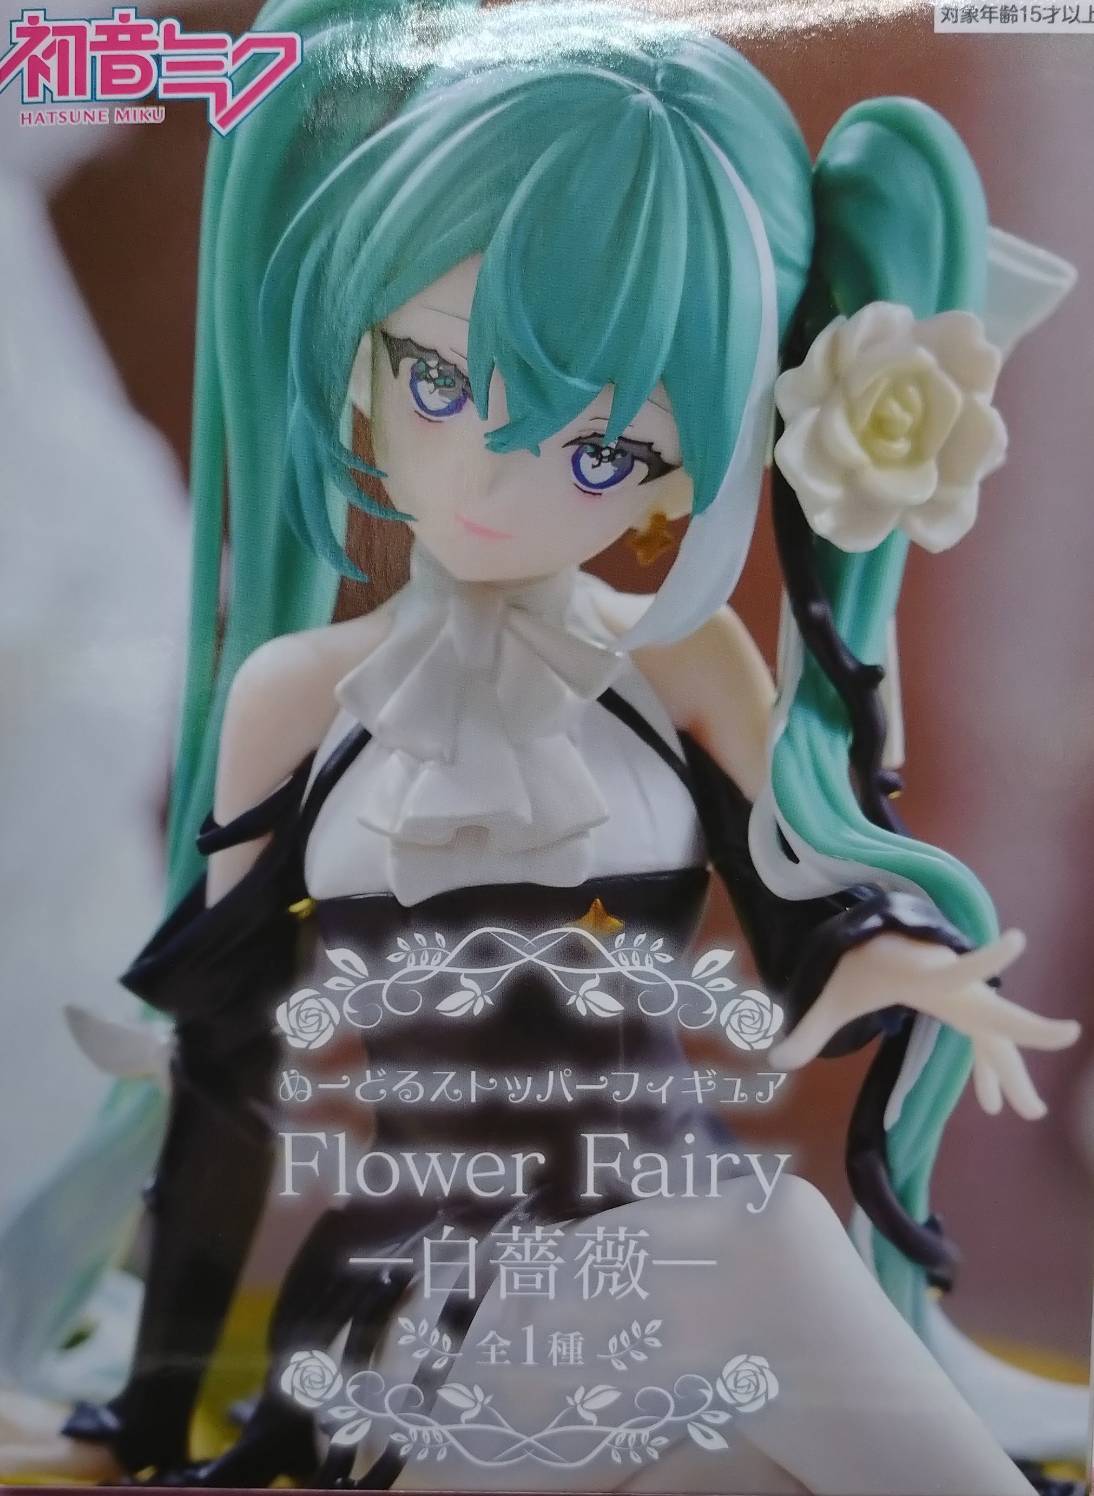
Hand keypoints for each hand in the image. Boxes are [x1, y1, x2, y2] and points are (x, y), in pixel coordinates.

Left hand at [769, 929, 1079, 1119]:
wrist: (868, 939)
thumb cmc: (857, 959)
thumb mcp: (832, 994)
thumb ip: (808, 1028)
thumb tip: (773, 1061)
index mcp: (926, 974)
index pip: (961, 967)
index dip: (987, 957)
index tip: (1016, 938)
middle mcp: (953, 987)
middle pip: (997, 1012)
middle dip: (1028, 1030)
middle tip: (1068, 1034)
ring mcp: (961, 1000)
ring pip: (996, 1035)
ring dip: (1010, 1070)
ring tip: (1029, 1111)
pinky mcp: (959, 1009)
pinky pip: (982, 1042)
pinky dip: (987, 1069)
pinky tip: (990, 1102)